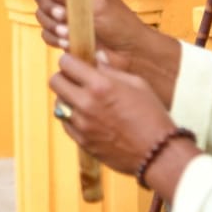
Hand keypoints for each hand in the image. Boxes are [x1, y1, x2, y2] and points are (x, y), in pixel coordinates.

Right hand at [10, 0, 153, 73]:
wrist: (130, 53)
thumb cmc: (120, 25)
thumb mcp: (95, 6)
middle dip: (49, 8)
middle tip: (63, 17)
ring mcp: (68, 18)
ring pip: (42, 18)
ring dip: (53, 25)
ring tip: (69, 33)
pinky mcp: (67, 35)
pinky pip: (47, 34)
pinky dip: (54, 38)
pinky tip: (68, 42)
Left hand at [50, 54, 181, 177]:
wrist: (156, 153)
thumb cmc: (152, 115)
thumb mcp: (137, 84)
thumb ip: (112, 70)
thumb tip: (96, 58)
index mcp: (101, 85)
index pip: (66, 64)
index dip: (69, 61)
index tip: (75, 63)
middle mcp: (86, 103)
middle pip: (55, 82)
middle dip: (64, 77)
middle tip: (76, 79)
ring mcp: (82, 124)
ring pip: (58, 103)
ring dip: (67, 98)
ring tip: (83, 99)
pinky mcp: (81, 141)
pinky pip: (65, 123)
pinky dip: (71, 116)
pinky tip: (86, 116)